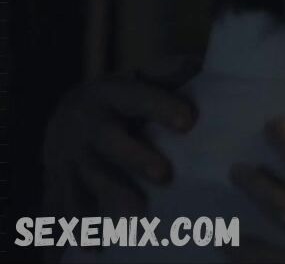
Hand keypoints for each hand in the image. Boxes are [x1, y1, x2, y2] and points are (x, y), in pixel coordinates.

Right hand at [41, 55, 200, 216]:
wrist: (67, 114)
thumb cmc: (123, 98)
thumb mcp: (140, 77)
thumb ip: (169, 73)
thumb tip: (200, 63)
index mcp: (110, 94)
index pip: (137, 97)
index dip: (160, 107)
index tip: (188, 121)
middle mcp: (86, 123)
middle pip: (109, 141)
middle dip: (135, 157)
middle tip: (164, 175)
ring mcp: (71, 155)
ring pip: (89, 176)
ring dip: (112, 195)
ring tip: (136, 214)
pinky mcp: (60, 180)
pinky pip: (66, 204)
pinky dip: (78, 225)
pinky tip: (92, 244)